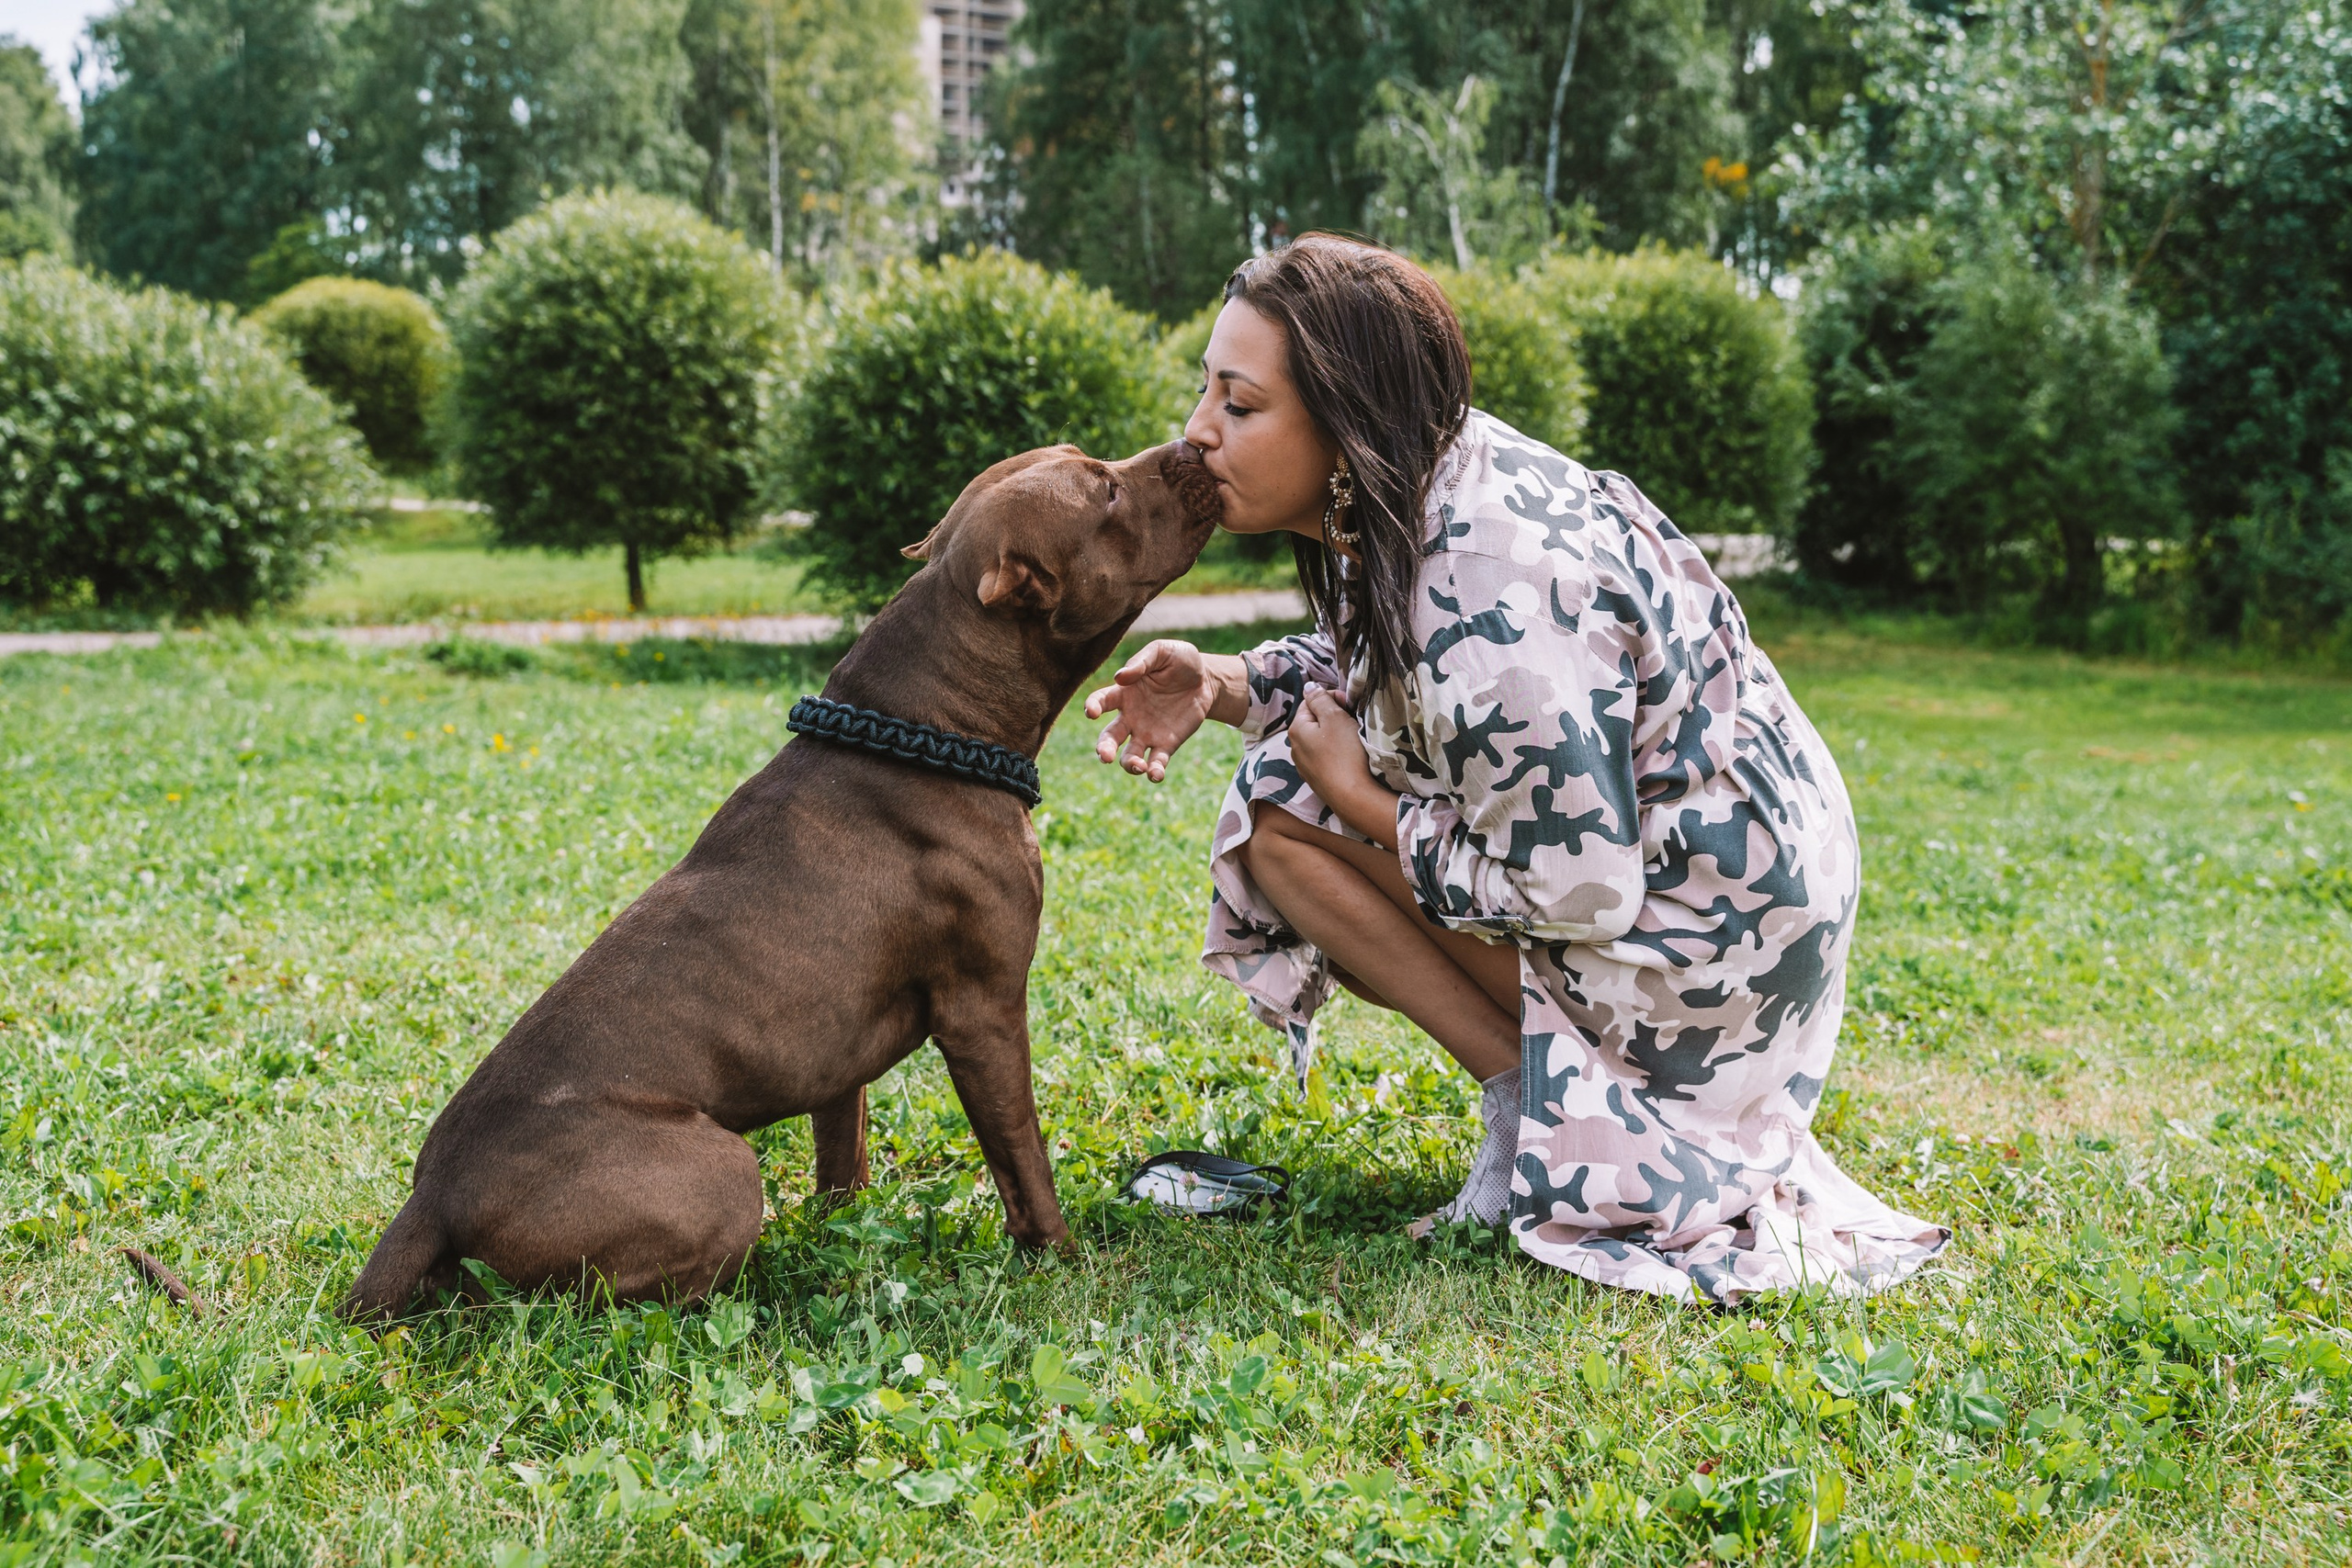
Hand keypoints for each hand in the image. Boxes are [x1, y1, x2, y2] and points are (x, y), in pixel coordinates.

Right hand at [1085, 639, 1212, 782]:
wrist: (1206, 679)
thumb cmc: (1179, 660)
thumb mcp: (1162, 651)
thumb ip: (1142, 661)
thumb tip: (1120, 677)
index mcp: (1124, 693)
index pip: (1100, 701)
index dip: (1092, 707)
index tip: (1091, 712)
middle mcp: (1130, 717)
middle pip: (1109, 737)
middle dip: (1104, 748)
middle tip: (1105, 756)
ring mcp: (1147, 733)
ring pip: (1129, 755)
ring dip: (1129, 764)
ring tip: (1139, 766)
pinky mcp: (1167, 744)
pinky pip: (1156, 762)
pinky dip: (1154, 772)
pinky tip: (1156, 774)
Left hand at [1289, 689, 1375, 808]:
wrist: (1353, 796)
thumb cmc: (1345, 754)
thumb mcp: (1334, 718)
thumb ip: (1320, 699)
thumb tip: (1309, 687)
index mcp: (1296, 729)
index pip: (1311, 701)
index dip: (1332, 698)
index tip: (1349, 705)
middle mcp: (1295, 747)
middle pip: (1315, 721)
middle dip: (1334, 717)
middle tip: (1353, 722)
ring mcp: (1305, 765)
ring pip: (1321, 740)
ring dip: (1337, 735)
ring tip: (1353, 740)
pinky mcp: (1317, 779)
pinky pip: (1326, 757)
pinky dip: (1337, 753)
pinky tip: (1349, 758)